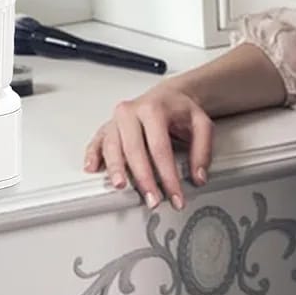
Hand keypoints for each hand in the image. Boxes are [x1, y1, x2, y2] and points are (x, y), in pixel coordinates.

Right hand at [83, 84, 212, 209]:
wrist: (167, 95)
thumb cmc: (179, 109)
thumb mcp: (201, 123)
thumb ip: (202, 150)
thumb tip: (198, 176)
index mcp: (153, 108)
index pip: (160, 148)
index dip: (168, 176)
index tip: (175, 196)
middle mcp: (131, 112)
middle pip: (134, 149)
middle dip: (144, 179)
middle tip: (153, 200)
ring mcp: (117, 119)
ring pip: (112, 146)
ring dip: (116, 169)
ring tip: (121, 186)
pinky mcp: (108, 126)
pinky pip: (97, 140)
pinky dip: (93, 154)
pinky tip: (93, 167)